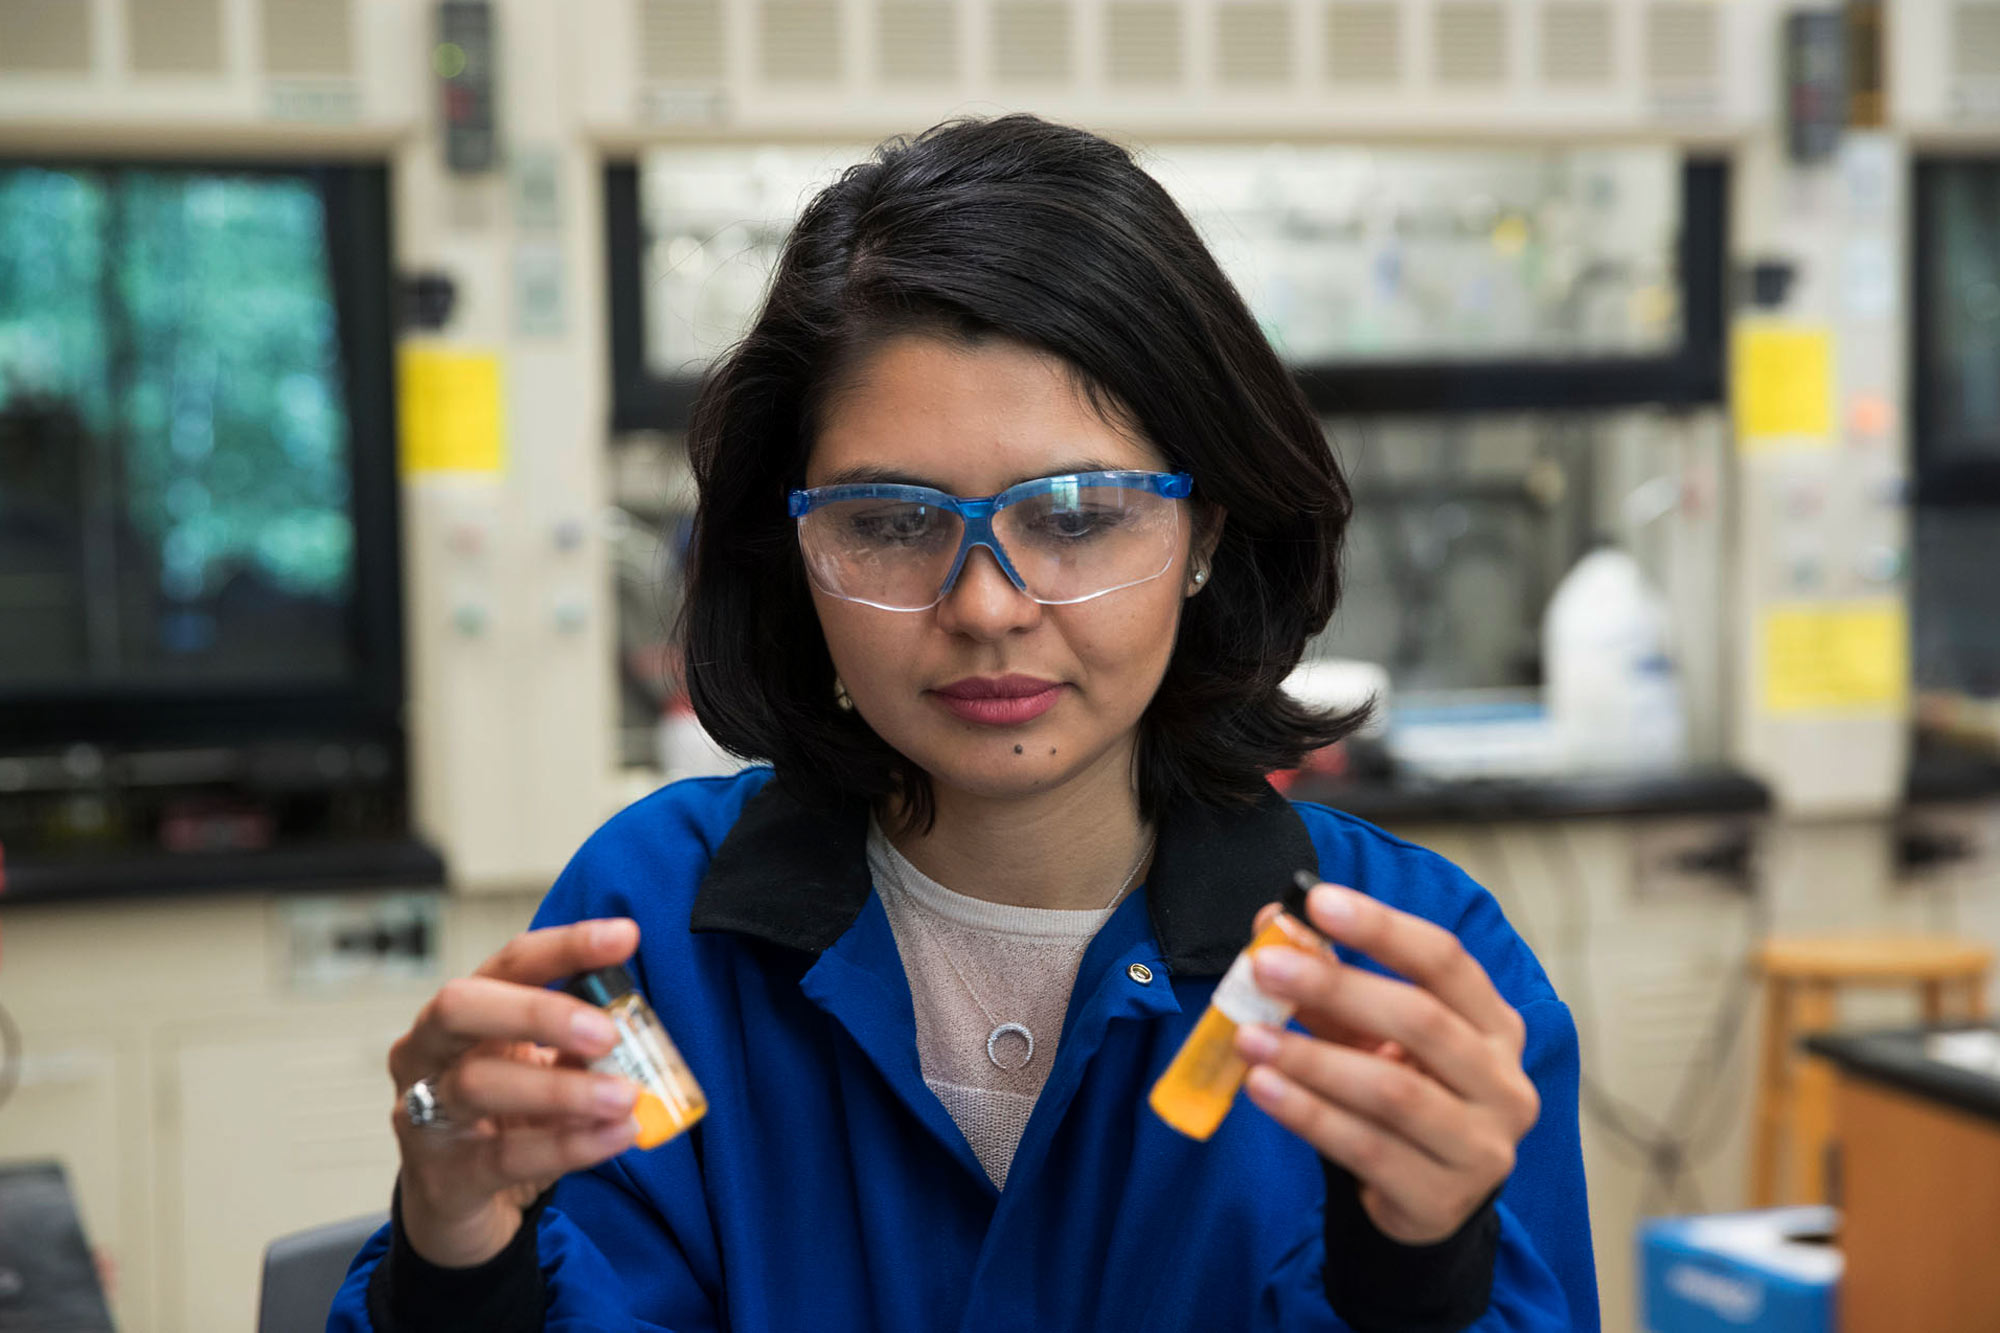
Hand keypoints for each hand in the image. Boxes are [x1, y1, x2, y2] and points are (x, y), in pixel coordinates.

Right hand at [387, 918, 645, 1267]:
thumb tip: (638, 1025)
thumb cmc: (505, 1123)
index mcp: (465, 1014)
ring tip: (626, 1096)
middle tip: (607, 1033)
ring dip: (562, 1088)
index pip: (510, 963)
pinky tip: (616, 1136)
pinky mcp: (441, 1177)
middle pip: (460, 1007)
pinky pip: (504, 1156)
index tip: (626, 936)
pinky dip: (567, 1145)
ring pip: (478, 1084)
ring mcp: (423, 1115)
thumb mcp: (544, 1071)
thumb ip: (579, 1047)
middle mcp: (427, 1053)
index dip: (565, 946)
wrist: (459, 1211)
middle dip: (537, 1011)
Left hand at [1231, 883, 1538, 1244]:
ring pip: (1392, 1091)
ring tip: (1247, 1037)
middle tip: (1264, 968)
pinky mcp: (1442, 1199)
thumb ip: (1330, 979)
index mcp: (1495, 1025)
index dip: (1383, 927)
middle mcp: (1503, 1082)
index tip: (1316, 901)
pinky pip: (1366, 1148)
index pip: (1446, 961)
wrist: (1425, 1200)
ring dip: (1311, 1059)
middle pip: (1423, 1020)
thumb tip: (1269, 922)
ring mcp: (1481, 1146)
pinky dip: (1308, 1115)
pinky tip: (1262, 1087)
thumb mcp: (1371, 1034)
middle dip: (1337, 987)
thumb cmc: (1401, 1093)